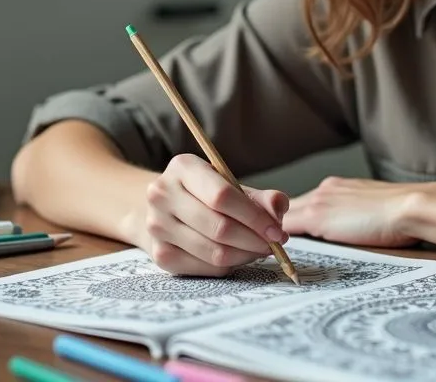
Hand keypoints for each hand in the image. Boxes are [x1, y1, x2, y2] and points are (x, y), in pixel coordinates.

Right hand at [139, 153, 289, 276]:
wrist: (165, 208)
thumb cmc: (205, 195)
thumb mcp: (231, 185)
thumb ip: (260, 196)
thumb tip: (279, 206)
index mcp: (183, 168)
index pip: (222, 196)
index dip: (255, 217)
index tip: (277, 231)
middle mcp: (162, 195)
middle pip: (219, 227)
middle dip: (254, 240)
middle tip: (274, 245)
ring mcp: (156, 226)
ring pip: (214, 252)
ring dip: (245, 255)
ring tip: (258, 250)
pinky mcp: (159, 254)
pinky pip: (205, 268)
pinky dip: (229, 266)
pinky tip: (237, 256)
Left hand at [282, 176, 420, 247]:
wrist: (410, 206)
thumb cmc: (405, 212)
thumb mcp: (376, 207)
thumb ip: (360, 213)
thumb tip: (359, 227)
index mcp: (340, 186)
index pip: (309, 201)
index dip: (298, 216)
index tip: (292, 230)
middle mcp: (325, 189)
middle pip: (291, 206)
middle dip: (279, 222)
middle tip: (270, 241)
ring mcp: (319, 201)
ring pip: (283, 215)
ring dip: (275, 231)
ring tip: (269, 248)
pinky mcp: (317, 217)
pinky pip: (286, 228)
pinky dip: (278, 239)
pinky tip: (276, 252)